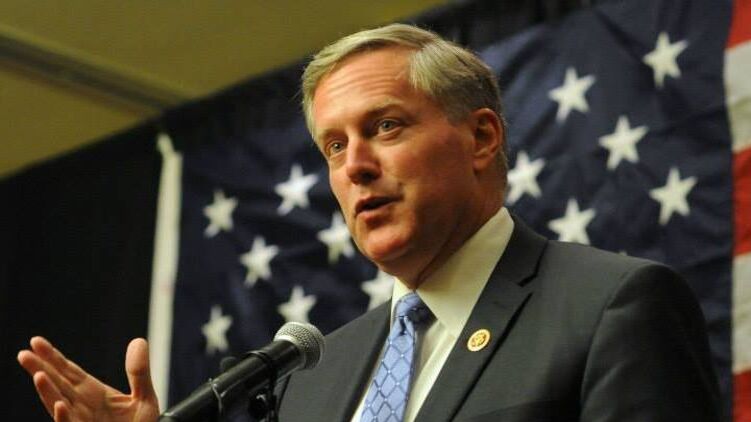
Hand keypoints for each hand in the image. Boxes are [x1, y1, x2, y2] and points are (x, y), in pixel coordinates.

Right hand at [17, 336, 159, 421]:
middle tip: (24, 354)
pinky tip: (60, 405)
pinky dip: (64, 417)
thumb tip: (138, 341)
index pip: (69, 371)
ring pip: (59, 405)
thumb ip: (139, 372)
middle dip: (41, 370)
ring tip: (39, 376)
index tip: (36, 341)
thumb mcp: (144, 397)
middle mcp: (82, 407)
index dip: (53, 357)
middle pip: (58, 385)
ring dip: (47, 392)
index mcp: (93, 393)